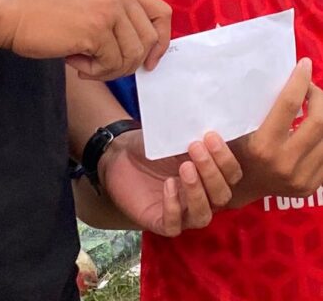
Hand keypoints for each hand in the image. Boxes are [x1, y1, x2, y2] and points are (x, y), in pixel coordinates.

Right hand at [0, 0, 170, 79]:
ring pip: (132, 56)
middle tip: (102, 65)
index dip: (161, 41)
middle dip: (128, 63)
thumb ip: (116, 13)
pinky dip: (94, 71)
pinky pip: (111, 64)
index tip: (148, 60)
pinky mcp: (95, 30)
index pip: (162, 12)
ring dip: (109, 69)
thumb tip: (143, 48)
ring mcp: (108, 10)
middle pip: (149, 40)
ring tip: (84, 62)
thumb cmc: (44, 10)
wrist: (12, 11)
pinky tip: (74, 61)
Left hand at [99, 129, 242, 235]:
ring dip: (197, 192)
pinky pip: (173, 225)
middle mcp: (202, 198)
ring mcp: (183, 213)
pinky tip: (168, 185)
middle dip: (212, 172)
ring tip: (185, 167)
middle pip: (222, 196)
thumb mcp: (173, 138)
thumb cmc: (151, 146)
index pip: (231, 175)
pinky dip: (173, 207)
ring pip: (202, 215)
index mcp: (210, 177)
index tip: (211, 136)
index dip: (226, 159)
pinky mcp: (160, 222)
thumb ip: (192, 137)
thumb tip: (209, 123)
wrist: (119, 155)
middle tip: (196, 148)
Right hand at [224, 57, 322, 206]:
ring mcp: (302, 178)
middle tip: (310, 87)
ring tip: (314, 104)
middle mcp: (285, 163)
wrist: (238, 191)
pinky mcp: (312, 187)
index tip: (303, 64)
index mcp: (263, 146)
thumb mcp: (236, 127)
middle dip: (319, 97)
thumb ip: (250, 106)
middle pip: (318, 121)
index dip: (299, 81)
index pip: (289, 105)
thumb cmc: (231, 150)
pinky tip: (314, 126)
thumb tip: (265, 69)